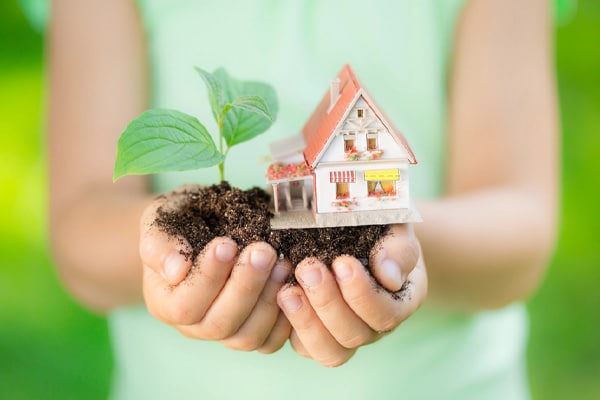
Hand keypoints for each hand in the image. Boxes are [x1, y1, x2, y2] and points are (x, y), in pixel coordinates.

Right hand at [139, 187, 291, 352]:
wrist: (202, 224)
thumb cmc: (181, 220)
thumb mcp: (162, 219)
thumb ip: (160, 242)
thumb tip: (175, 270)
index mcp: (165, 302)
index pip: (185, 306)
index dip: (208, 278)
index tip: (227, 244)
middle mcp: (194, 326)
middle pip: (220, 324)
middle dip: (246, 286)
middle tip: (264, 250)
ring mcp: (225, 332)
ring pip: (247, 336)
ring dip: (269, 300)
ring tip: (282, 262)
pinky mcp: (253, 331)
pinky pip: (271, 340)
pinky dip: (286, 317)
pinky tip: (293, 283)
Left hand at [277, 224, 426, 366]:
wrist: (360, 226)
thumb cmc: (380, 224)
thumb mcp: (395, 226)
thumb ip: (398, 247)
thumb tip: (389, 276)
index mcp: (400, 300)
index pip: (386, 314)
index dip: (362, 294)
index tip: (342, 261)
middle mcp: (375, 325)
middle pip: (355, 335)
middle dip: (328, 303)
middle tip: (308, 269)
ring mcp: (345, 333)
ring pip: (329, 351)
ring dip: (306, 322)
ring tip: (287, 291)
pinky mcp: (316, 334)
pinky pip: (304, 346)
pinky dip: (289, 326)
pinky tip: (279, 295)